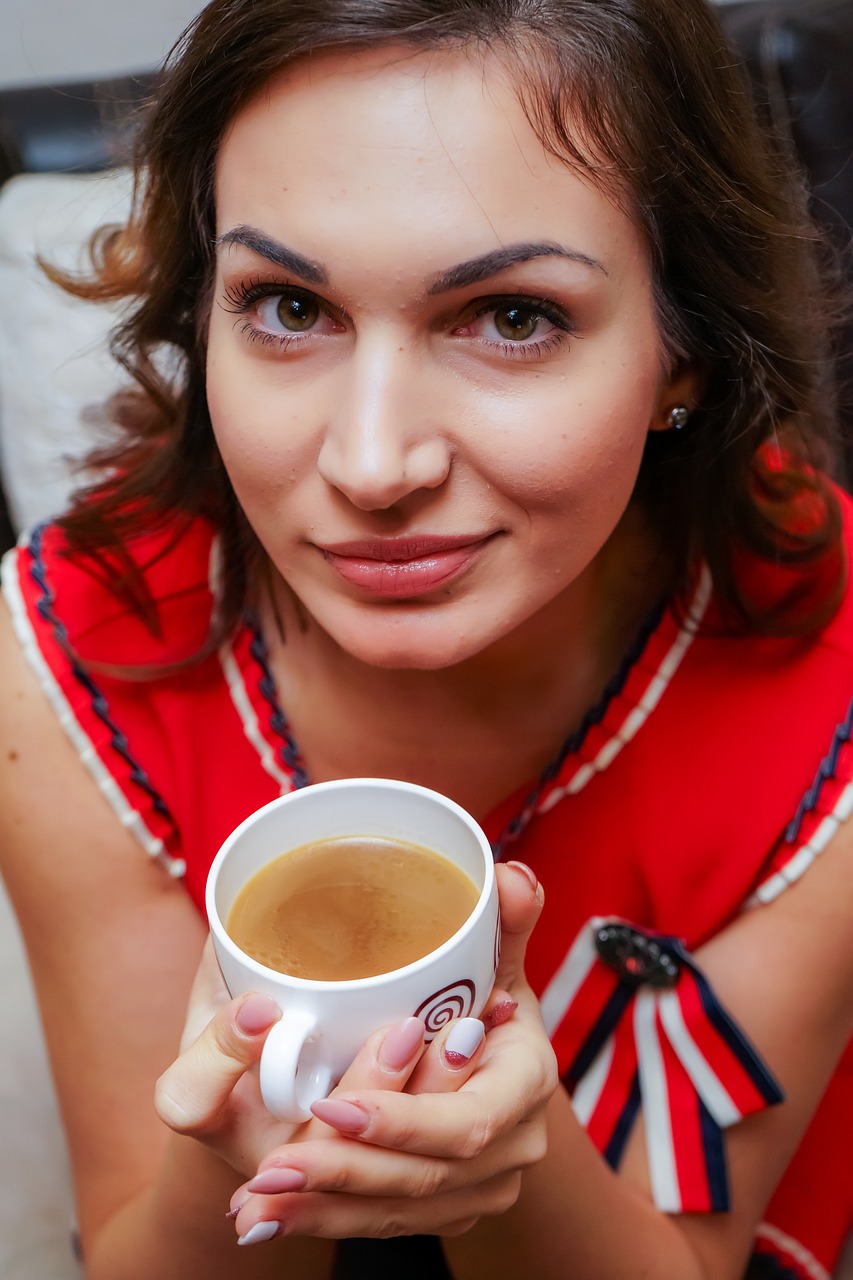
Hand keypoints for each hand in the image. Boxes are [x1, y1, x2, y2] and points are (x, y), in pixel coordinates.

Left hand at [228, 861, 557, 1245]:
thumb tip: (512, 876)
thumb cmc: (476, 1001)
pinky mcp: (442, 1211)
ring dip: (323, 1208)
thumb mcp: (488, 960)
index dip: (403, 1121)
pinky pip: (381, 1226)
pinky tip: (266, 1216)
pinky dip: (324, 1221)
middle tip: (270, 1163)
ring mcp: (479, 1189)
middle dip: (344, 1173)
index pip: (469, 1123)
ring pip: (397, 1211)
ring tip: (256, 1194)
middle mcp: (511, 1146)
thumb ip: (500, 922)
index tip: (332, 1106)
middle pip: (424, 1177)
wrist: (480, 1064)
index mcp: (524, 1079)